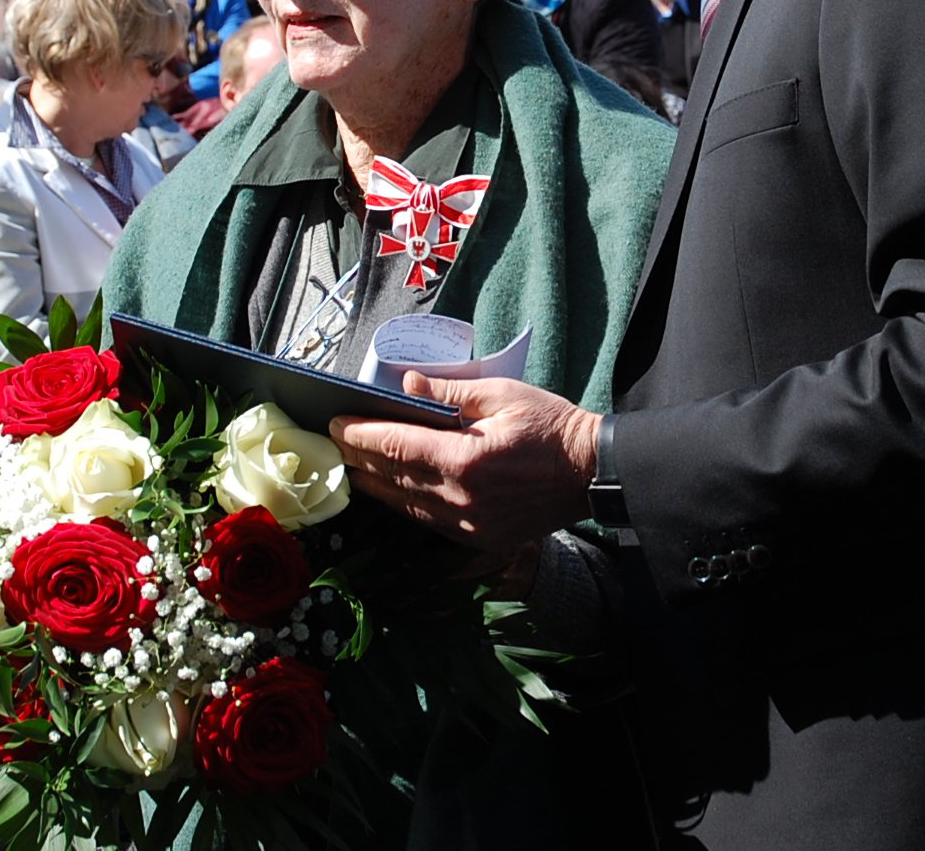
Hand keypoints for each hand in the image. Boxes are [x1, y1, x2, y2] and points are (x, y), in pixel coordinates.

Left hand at [329, 375, 600, 552]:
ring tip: (353, 470)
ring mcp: (471, 523)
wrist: (591, 471)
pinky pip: (430, 522)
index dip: (360, 436)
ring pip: (407, 505)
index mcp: (465, 458)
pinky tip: (392, 494)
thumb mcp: (501, 394)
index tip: (336, 424)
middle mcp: (462, 497)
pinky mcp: (481, 537)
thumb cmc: (550, 424)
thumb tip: (408, 386)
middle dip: (360, 460)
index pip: (396, 446)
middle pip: (394, 478)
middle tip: (334, 445)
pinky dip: (406, 506)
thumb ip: (451, 394)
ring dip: (377, 487)